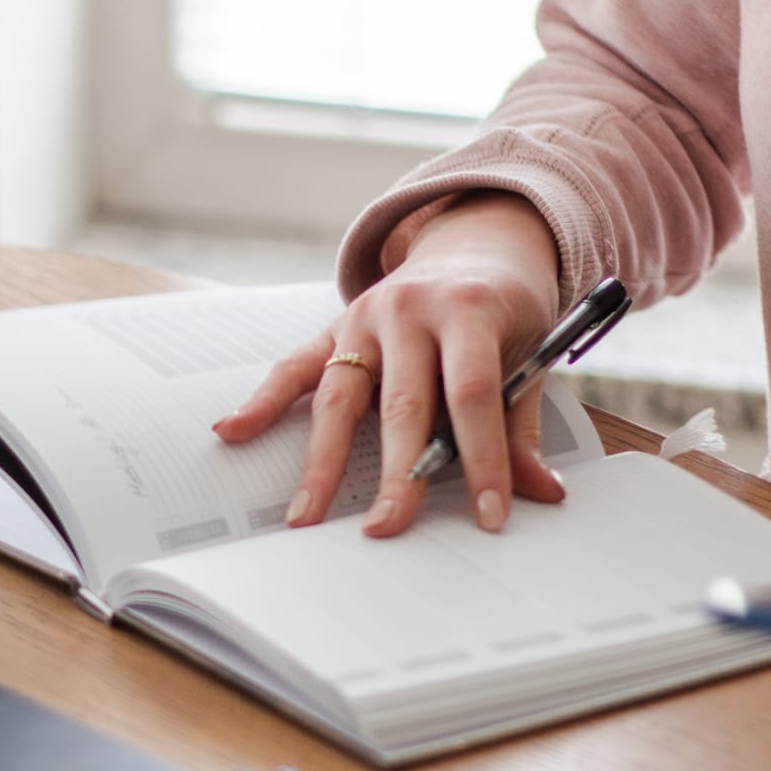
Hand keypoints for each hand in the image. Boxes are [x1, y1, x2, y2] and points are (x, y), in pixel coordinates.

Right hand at [214, 193, 565, 536]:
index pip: (473, 394)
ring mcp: (364, 317)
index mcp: (468, 309)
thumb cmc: (504, 309)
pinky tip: (233, 432)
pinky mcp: (334, 328)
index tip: (489, 515)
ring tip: (307, 513)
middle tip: (387, 526)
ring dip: (323, 459)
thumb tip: (537, 491)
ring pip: (340, 395)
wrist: (476, 244)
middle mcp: (409, 309)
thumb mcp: (529, 354)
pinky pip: (293, 369)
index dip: (483, 458)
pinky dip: (262, 401)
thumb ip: (522, 425)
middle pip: (401, 402)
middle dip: (397, 473)